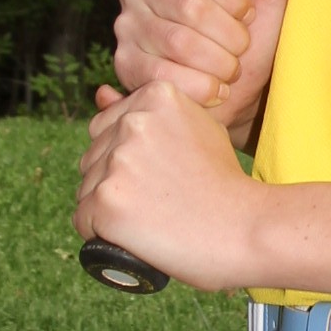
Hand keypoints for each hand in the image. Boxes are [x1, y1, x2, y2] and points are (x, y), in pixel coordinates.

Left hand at [75, 77, 270, 291]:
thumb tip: (99, 93)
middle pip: (93, 158)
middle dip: (115, 183)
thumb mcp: (199, 129)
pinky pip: (83, 220)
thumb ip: (153, 113)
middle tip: (159, 202)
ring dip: (110, 209)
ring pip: (87, 190)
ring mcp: (118, 160)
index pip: (105, 127)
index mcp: (156, 96)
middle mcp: (133, 121)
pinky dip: (103, 234)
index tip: (158, 177)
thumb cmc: (225, 185)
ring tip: (154, 220)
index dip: (127, 159)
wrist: (247, 229)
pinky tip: (136, 236)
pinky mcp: (107, 200)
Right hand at [112, 0, 291, 143]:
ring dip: (219, 63)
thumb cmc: (253, 30)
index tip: (247, 13)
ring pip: (179, 43)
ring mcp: (127, 25)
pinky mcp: (126, 64)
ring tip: (230, 69)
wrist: (241, 89)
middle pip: (190, 7)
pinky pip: (164, 76)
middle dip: (230, 35)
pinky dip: (201, 87)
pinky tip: (215, 89)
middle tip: (241, 48)